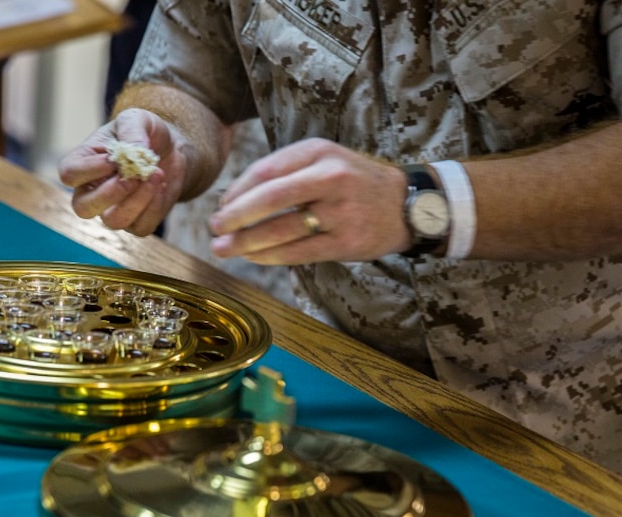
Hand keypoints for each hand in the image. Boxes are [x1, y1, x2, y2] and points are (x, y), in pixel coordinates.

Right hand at [57, 109, 183, 235]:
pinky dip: (155, 206)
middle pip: (83, 208)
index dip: (89, 169)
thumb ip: (131, 129)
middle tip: (135, 176)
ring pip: (114, 221)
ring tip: (156, 175)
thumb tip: (133, 152)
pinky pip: (141, 226)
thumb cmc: (145, 133)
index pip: (69, 174)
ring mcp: (113, 210)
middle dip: (111, 193)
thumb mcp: (137, 119)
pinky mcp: (137, 222)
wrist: (172, 150)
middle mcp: (92, 192)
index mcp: (83, 164)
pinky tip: (161, 185)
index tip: (113, 158)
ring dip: (138, 200)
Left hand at [208, 138, 410, 263]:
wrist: (407, 204)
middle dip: (235, 217)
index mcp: (319, 152)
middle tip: (214, 229)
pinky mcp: (346, 242)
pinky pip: (300, 252)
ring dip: (247, 242)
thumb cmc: (354, 181)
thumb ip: (284, 172)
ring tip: (225, 249)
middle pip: (270, 199)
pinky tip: (254, 258)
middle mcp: (331, 179)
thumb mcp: (324, 159)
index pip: (266, 171)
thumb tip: (234, 198)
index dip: (237, 192)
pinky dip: (271, 256)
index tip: (220, 206)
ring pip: (282, 230)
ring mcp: (341, 212)